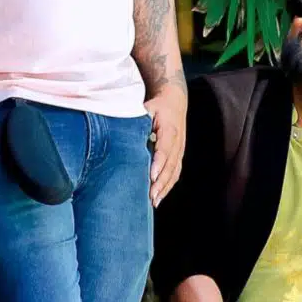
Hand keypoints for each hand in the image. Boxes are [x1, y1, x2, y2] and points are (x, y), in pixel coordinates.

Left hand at [144, 85, 186, 206]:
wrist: (175, 100)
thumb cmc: (157, 105)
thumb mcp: (147, 108)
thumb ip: (137, 119)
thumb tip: (121, 130)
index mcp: (169, 129)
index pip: (164, 148)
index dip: (159, 163)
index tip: (152, 177)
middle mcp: (178, 142)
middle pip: (171, 165)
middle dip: (161, 182)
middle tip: (151, 197)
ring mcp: (180, 150)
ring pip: (174, 172)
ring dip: (165, 188)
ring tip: (154, 201)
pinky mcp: (179, 155)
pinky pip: (175, 173)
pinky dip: (168, 186)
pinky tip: (159, 197)